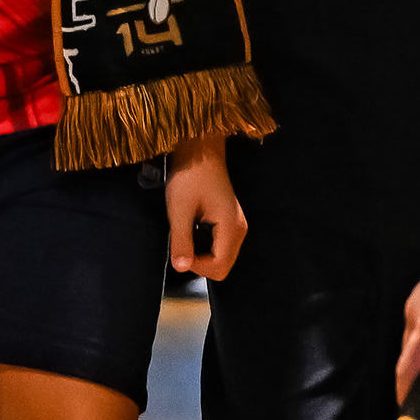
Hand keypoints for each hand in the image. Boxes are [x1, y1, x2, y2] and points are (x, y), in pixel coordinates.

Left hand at [166, 134, 245, 280]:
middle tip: (181, 244)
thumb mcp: (180, 210)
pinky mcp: (229, 221)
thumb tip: (180, 268)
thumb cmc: (190, 176)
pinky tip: (192, 229)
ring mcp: (236, 225)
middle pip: (223, 266)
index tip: (179, 251)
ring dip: (201, 253)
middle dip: (200, 262)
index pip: (219, 267)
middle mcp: (239, 229)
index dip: (197, 267)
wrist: (199, 151)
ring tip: (186, 234)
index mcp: (231, 228)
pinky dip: (204, 244)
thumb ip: (181, 241)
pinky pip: (219, 245)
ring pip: (221, 256)